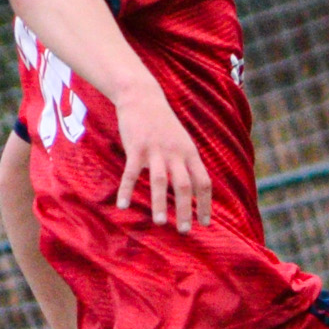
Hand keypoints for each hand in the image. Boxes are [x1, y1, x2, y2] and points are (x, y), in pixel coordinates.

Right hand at [114, 87, 211, 231]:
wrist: (143, 97)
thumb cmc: (163, 124)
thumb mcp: (182, 142)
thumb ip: (188, 163)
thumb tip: (195, 189)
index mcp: (190, 153)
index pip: (203, 182)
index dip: (205, 204)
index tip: (205, 223)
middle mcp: (176, 153)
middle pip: (184, 185)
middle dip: (185, 209)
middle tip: (184, 230)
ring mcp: (156, 150)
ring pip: (160, 181)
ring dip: (160, 203)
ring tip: (159, 223)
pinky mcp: (136, 147)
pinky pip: (132, 173)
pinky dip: (127, 190)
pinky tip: (123, 205)